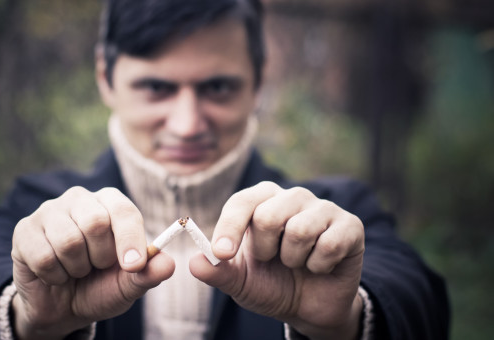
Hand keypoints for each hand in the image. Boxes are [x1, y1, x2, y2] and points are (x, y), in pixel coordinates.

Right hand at [10, 187, 174, 339]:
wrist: (62, 307)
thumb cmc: (100, 287)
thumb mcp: (128, 285)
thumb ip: (148, 274)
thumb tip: (168, 264)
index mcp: (110, 203)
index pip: (123, 210)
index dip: (130, 239)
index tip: (132, 266)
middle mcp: (80, 199)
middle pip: (95, 222)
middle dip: (100, 257)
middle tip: (96, 267)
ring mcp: (49, 211)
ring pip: (68, 240)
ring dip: (76, 269)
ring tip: (76, 270)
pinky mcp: (24, 230)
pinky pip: (43, 256)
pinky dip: (54, 276)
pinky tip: (55, 274)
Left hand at [190, 182, 364, 339]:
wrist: (309, 307)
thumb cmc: (271, 284)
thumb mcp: (240, 282)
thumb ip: (217, 271)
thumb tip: (194, 262)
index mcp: (261, 201)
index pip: (241, 202)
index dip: (229, 227)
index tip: (223, 254)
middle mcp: (292, 196)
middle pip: (268, 215)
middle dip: (265, 250)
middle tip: (273, 259)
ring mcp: (323, 208)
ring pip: (299, 230)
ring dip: (293, 260)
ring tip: (297, 262)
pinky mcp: (350, 225)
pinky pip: (329, 244)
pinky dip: (320, 266)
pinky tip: (321, 266)